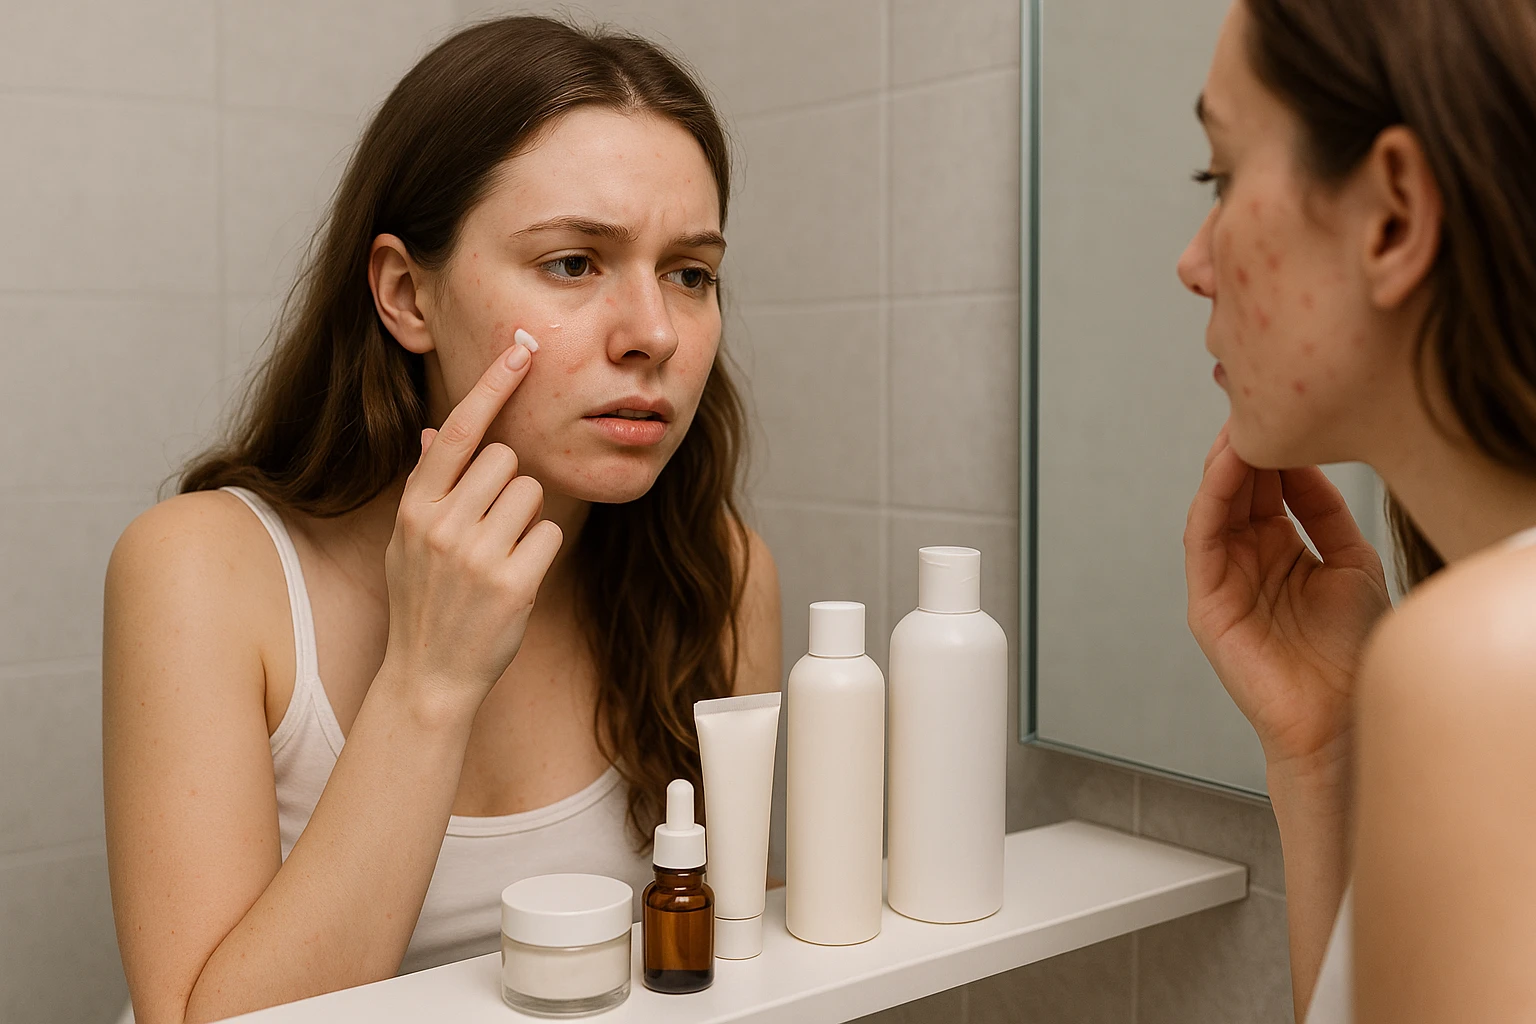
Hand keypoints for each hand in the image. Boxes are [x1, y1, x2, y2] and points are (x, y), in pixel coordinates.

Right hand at [381, 342, 561, 717]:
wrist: (428, 676)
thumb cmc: (425, 602)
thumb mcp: (409, 541)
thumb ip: (428, 486)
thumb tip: (439, 431)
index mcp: (415, 507)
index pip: (460, 430)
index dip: (492, 387)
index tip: (521, 351)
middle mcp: (442, 524)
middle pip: (508, 461)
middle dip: (510, 486)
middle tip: (491, 530)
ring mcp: (476, 554)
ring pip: (533, 493)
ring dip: (527, 519)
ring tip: (499, 557)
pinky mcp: (513, 581)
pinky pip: (551, 532)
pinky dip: (541, 550)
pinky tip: (515, 578)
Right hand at [1184, 423, 1390, 777]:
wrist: (1341, 715)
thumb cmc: (1349, 651)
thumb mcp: (1350, 562)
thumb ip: (1324, 512)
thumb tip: (1304, 460)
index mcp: (1279, 550)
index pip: (1266, 487)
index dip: (1274, 448)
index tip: (1285, 409)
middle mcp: (1246, 561)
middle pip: (1237, 491)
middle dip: (1245, 447)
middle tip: (1256, 405)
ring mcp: (1223, 581)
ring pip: (1214, 507)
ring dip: (1224, 466)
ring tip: (1241, 428)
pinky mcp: (1206, 603)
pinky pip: (1202, 539)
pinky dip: (1212, 500)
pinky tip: (1229, 468)